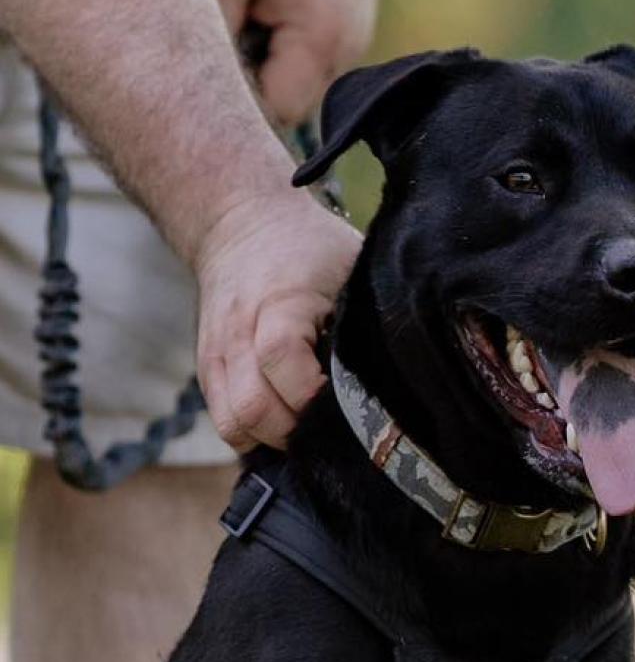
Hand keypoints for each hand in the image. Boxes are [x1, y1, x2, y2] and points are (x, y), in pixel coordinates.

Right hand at [193, 192, 361, 450]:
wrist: (242, 223)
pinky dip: (254, 433)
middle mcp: (238, 333)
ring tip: (309, 428)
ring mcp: (217, 354)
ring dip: (273, 438)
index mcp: (278, 303)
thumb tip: (400, 370)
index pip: (280, 360)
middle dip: (298, 432)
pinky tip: (286, 422)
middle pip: (254, 408)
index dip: (314, 394)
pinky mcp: (208, 368)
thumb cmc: (309, 248)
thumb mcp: (349, 266)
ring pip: (234, 425)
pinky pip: (225, 421)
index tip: (349, 403)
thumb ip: (365, 316)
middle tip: (333, 427)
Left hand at [207, 0, 388, 124]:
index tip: (216, 75)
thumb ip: (214, 23)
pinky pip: (315, 74)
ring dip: (273, 75)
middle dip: (257, 92)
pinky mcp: (352, 46)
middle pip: (291, 112)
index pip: (276, 111)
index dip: (244, 105)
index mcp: (315, 44)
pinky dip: (291, 61)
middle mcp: (341, 61)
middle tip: (230, 47)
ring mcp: (351, 56)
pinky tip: (277, 22)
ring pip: (303, 95)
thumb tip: (196, 77)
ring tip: (256, 27)